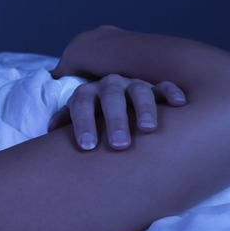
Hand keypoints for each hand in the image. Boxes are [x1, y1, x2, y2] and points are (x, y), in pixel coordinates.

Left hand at [47, 74, 186, 149]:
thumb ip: (65, 122)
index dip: (83, 123)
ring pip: (139, 90)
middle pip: (110, 98)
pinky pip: (164, 86)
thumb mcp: (76, 117)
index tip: (86, 146)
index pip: (81, 104)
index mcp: (87, 93)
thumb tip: (50, 130)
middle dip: (115, 121)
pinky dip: (171, 92)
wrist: (108, 92)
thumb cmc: (91, 117)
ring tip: (148, 129)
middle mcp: (109, 85)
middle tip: (119, 145)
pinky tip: (180, 104)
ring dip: (143, 108)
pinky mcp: (153, 87)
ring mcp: (132, 84)